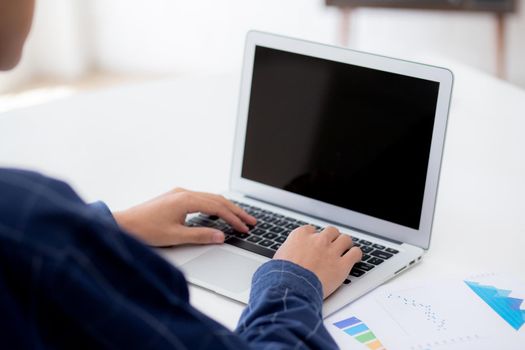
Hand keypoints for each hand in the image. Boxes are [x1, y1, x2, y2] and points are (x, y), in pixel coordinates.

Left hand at [113, 188, 255, 246]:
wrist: (123, 224)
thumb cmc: (145, 230)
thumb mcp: (175, 236)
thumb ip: (201, 236)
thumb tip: (221, 236)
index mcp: (186, 199)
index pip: (218, 208)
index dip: (234, 218)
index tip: (245, 228)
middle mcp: (184, 193)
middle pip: (218, 200)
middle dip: (236, 211)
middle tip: (251, 221)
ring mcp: (179, 194)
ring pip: (210, 198)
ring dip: (226, 208)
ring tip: (239, 218)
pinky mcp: (175, 198)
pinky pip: (201, 199)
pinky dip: (214, 206)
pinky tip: (217, 214)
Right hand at [274, 226, 361, 297]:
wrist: (290, 289)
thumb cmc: (282, 276)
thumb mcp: (280, 257)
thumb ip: (289, 251)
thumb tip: (288, 255)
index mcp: (301, 236)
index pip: (312, 230)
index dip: (314, 237)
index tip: (315, 243)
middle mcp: (318, 240)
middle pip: (331, 231)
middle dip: (332, 238)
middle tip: (332, 245)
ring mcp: (331, 251)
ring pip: (345, 239)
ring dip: (346, 244)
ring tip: (346, 249)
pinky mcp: (342, 265)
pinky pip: (355, 253)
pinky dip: (356, 254)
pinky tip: (355, 257)